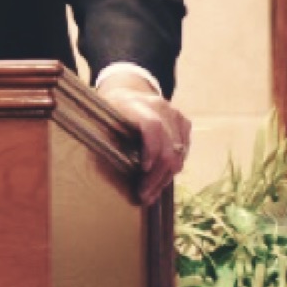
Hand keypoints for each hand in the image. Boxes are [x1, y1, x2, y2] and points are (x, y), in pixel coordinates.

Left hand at [95, 67, 191, 203]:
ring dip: (164, 179)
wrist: (129, 90)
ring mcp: (175, 115)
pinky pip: (183, 152)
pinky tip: (159, 182)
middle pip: (167, 148)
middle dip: (156, 176)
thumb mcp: (102, 118)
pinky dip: (172, 170)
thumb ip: (106, 138)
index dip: (151, 150)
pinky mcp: (183, 124)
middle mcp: (161, 108)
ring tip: (150, 194)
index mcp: (136, 104)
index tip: (143, 170)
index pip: (152, 126)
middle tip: (143, 196)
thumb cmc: (112, 109)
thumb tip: (102, 169)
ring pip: (178, 154)